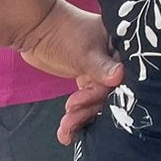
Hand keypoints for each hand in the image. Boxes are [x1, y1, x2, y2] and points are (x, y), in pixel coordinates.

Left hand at [12, 0, 123, 142]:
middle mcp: (116, 61)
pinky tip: (66, 132)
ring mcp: (101, 71)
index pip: (126, 78)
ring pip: (97, 101)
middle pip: (111, 93)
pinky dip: (76, 116)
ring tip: (64, 129)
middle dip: (90, 109)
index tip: (88, 103)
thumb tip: (119, 77)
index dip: (110, 94)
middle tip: (70, 119)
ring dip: (81, 117)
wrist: (34, 28)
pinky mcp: (87, 79)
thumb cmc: (63, 33)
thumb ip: (101, 67)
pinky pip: (86, 101)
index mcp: (122, 49)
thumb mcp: (84, 51)